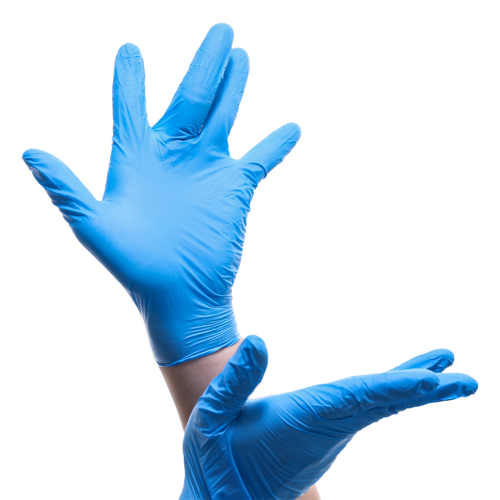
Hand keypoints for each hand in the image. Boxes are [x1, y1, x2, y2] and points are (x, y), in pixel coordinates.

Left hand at [20, 23, 301, 365]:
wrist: (179, 297)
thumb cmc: (134, 266)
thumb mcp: (95, 227)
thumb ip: (66, 189)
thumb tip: (30, 152)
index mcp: (135, 159)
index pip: (130, 108)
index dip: (129, 79)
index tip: (130, 50)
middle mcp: (172, 157)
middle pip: (189, 99)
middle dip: (204, 63)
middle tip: (220, 29)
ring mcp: (206, 170)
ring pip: (223, 116)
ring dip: (233, 85)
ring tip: (241, 54)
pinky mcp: (234, 188)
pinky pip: (260, 159)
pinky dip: (276, 144)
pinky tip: (293, 128)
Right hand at [180, 336, 478, 498]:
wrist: (226, 496)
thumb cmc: (217, 460)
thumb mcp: (211, 420)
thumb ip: (234, 382)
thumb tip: (259, 340)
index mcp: (300, 421)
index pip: (354, 400)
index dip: (392, 389)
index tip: (431, 382)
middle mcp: (324, 427)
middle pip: (380, 404)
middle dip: (422, 390)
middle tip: (467, 382)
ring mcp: (329, 431)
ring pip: (378, 404)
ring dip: (413, 386)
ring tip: (446, 369)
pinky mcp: (326, 429)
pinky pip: (367, 406)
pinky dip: (390, 391)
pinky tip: (410, 380)